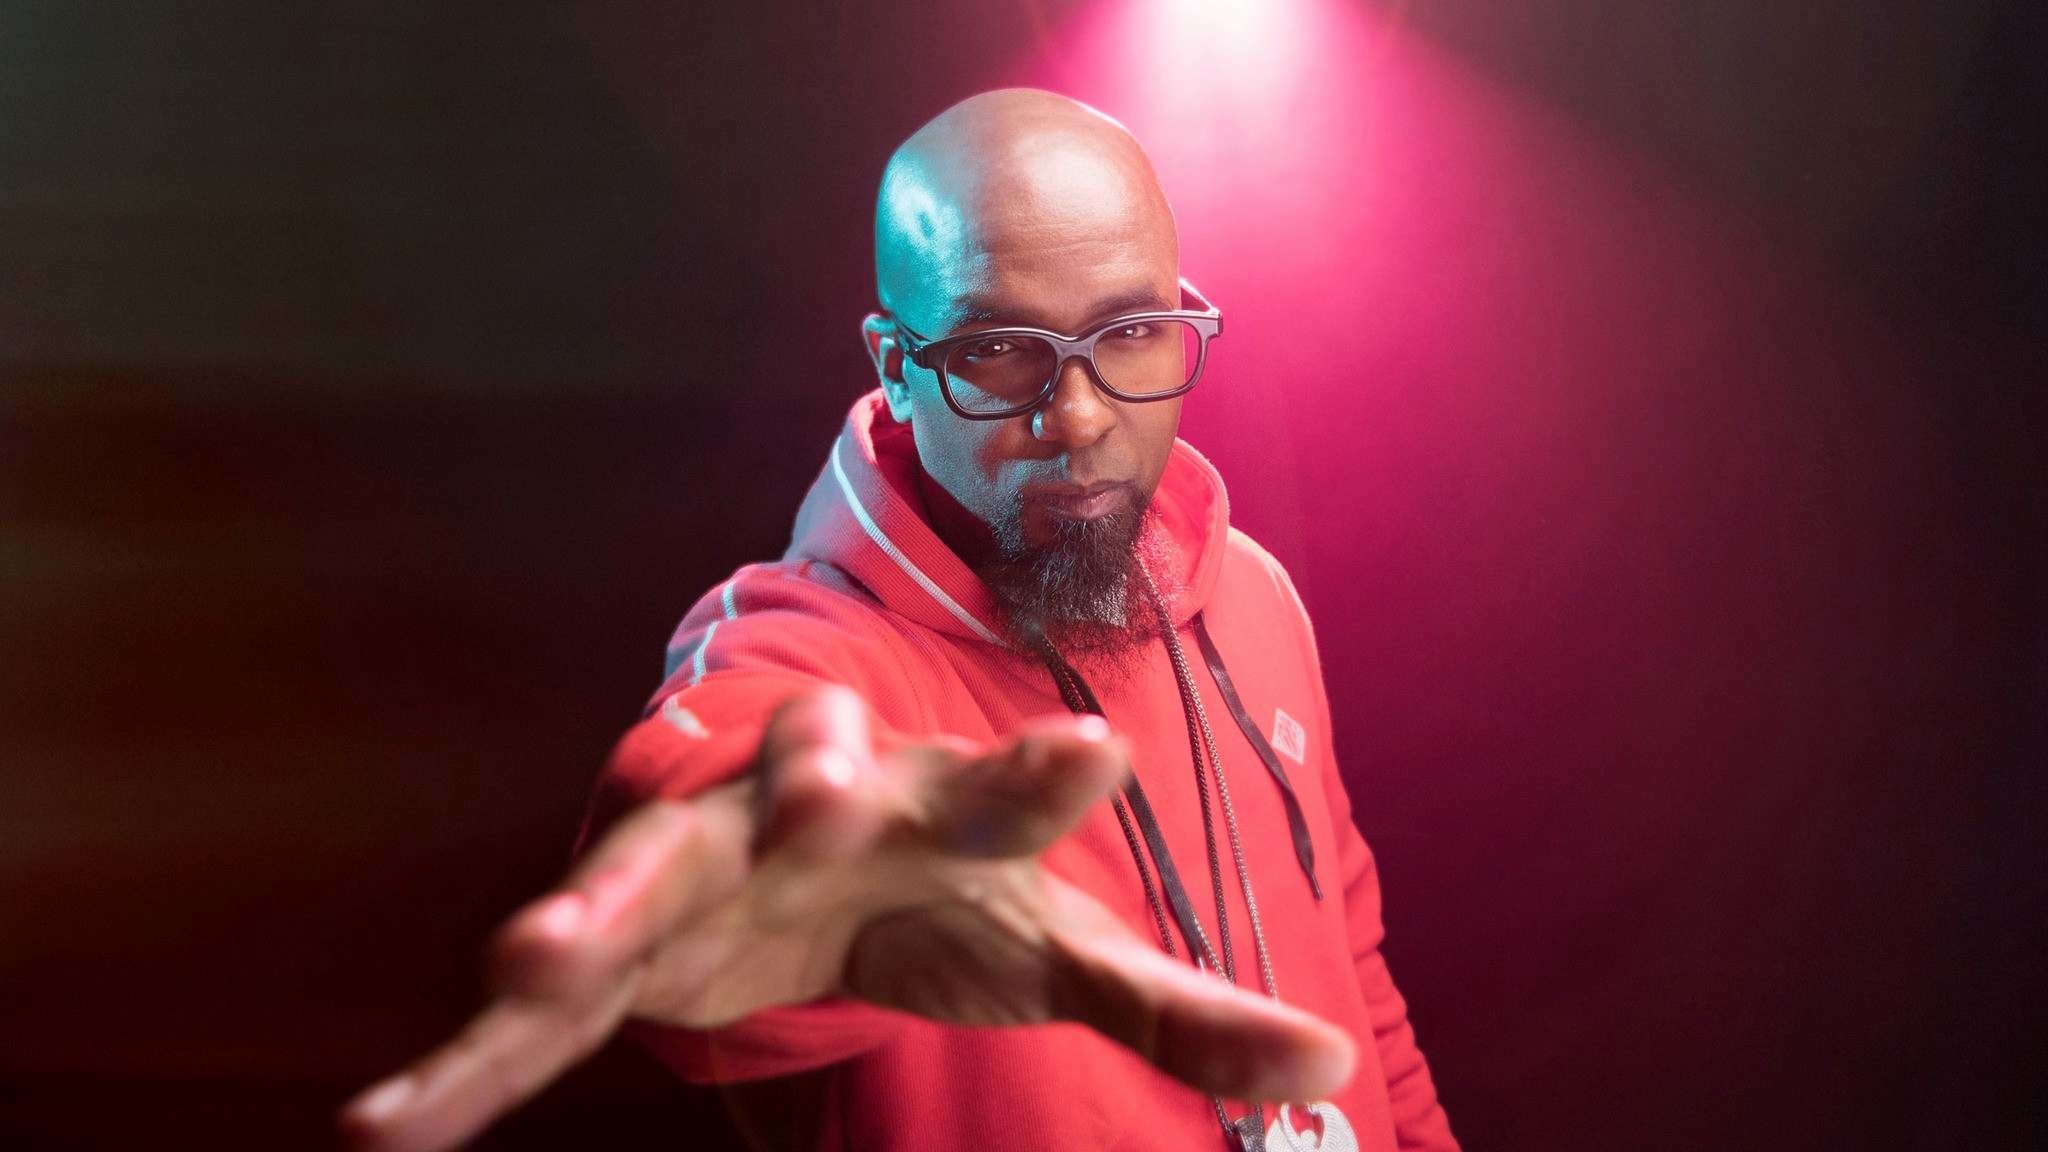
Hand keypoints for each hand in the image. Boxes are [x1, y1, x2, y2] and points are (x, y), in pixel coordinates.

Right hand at [339, 685, 1355, 1150]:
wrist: (803, 857)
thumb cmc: (938, 884)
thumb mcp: (1051, 948)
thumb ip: (1171, 1009)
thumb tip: (1331, 1067)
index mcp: (931, 800)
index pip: (999, 782)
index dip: (1037, 777)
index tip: (1088, 760)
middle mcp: (809, 802)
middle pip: (799, 776)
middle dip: (800, 778)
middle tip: (812, 788)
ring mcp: (699, 864)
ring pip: (644, 869)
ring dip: (592, 904)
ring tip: (535, 957)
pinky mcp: (616, 949)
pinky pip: (533, 1005)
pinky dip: (467, 1056)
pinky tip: (384, 1123)